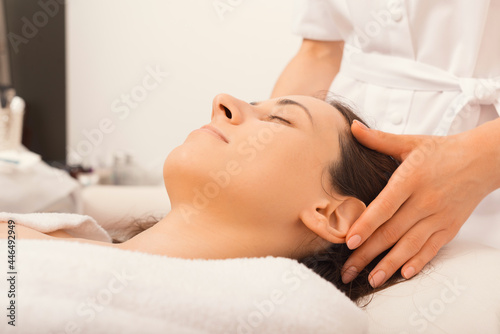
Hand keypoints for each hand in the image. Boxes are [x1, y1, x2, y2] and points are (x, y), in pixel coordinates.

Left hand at [341, 120, 498, 287]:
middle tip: (347, 269)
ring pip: (409, 245)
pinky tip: (403, 274)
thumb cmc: (442, 151)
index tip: (348, 241)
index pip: (384, 206)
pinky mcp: (450, 227)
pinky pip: (432, 249)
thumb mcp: (410, 142)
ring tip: (370, 280)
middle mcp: (424, 201)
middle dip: (367, 253)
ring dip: (389, 265)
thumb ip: (378, 139)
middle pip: (391, 232)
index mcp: (411, 179)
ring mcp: (439, 216)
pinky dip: (418, 262)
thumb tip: (353, 127)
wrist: (482, 160)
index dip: (366, 225)